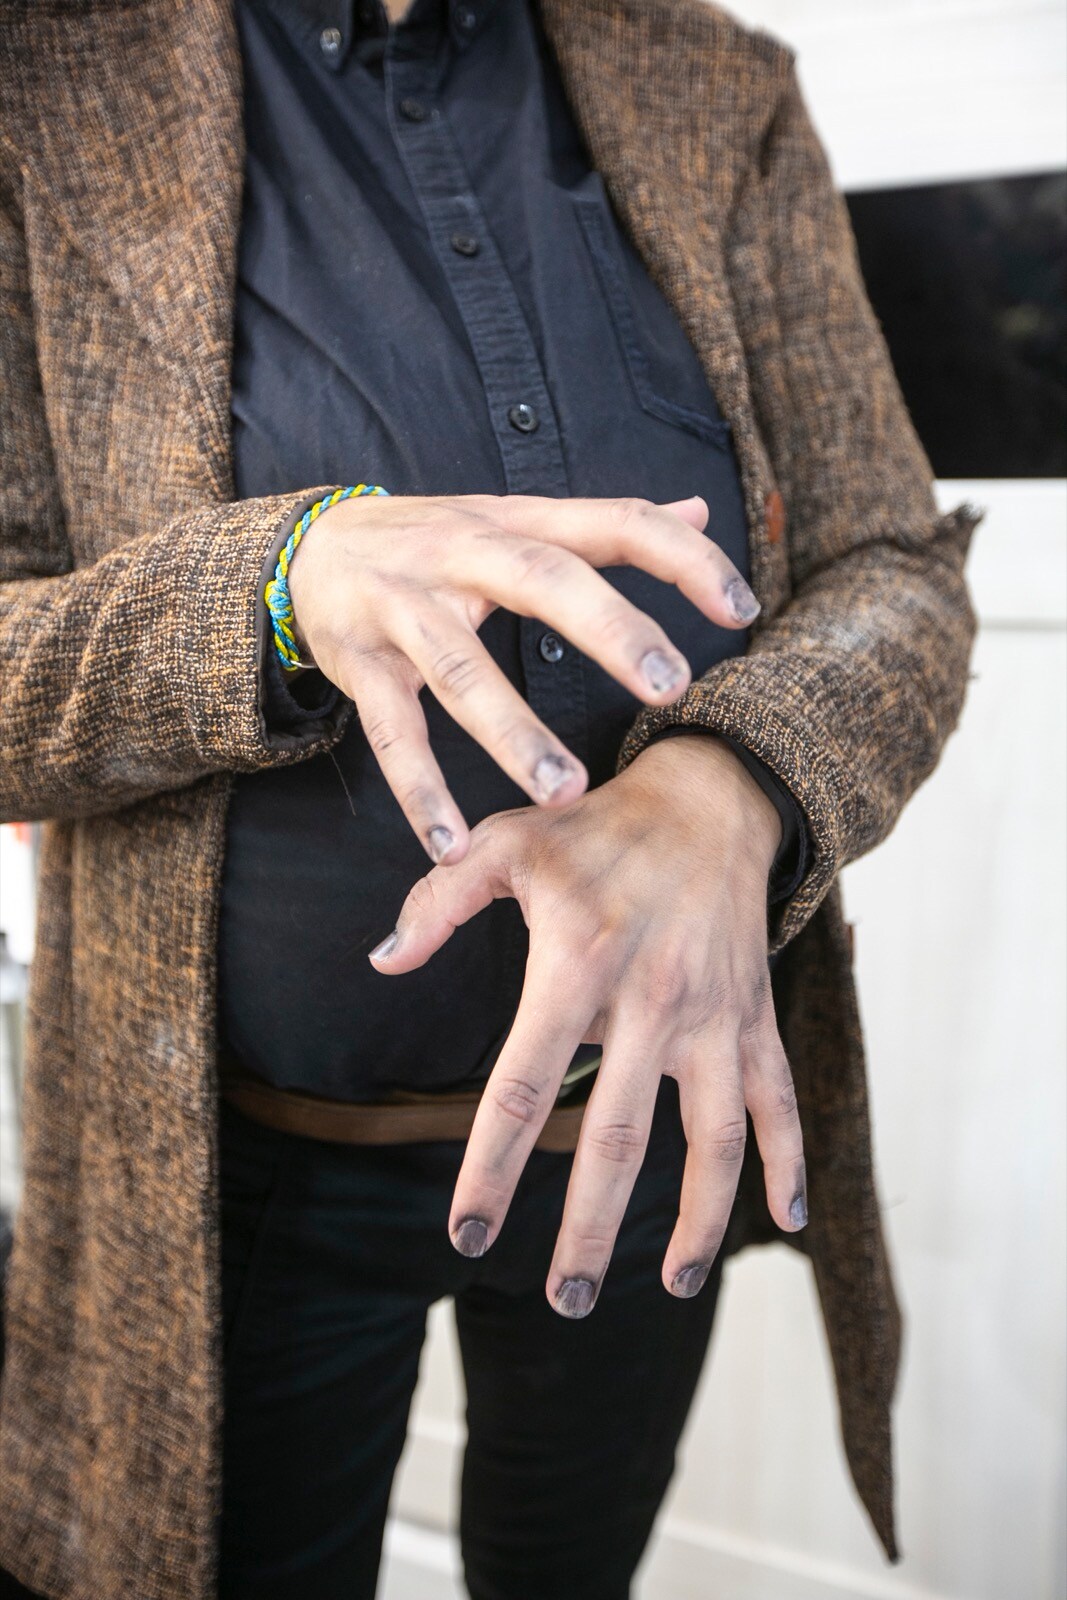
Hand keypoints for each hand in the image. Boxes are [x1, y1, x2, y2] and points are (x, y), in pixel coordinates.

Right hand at [287, 492, 759, 863]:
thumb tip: (701, 508)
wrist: (306, 548)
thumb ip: (606, 522)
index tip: (743, 609)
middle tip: (671, 687)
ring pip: (462, 672)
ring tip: (568, 794)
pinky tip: (454, 846)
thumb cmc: (435, 544)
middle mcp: (461, 554)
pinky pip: (393, 734)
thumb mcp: (517, 520)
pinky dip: (421, 791)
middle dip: (609, 629)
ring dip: (514, 734)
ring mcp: (405, 609)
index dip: (683, 558)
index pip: (614, 521)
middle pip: (543, 579)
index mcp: (516, 523)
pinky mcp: (362, 666)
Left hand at [369, 733, 806, 1314]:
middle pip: (617, 1139)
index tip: (466, 1237)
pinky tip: (784, 1221)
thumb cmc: (594, 827)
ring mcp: (712, 1015)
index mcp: (578, 965)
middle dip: (592, 1229)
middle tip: (566, 1300)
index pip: (523, 1087)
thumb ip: (439, 900)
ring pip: (713, 1138)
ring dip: (700, 1221)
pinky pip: (780, 1100)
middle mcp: (651, 1002)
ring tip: (675, 1289)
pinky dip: (788, 1161)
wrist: (708, 799)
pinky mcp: (754, 1016)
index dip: (491, 1171)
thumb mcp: (506, 841)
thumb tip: (380, 961)